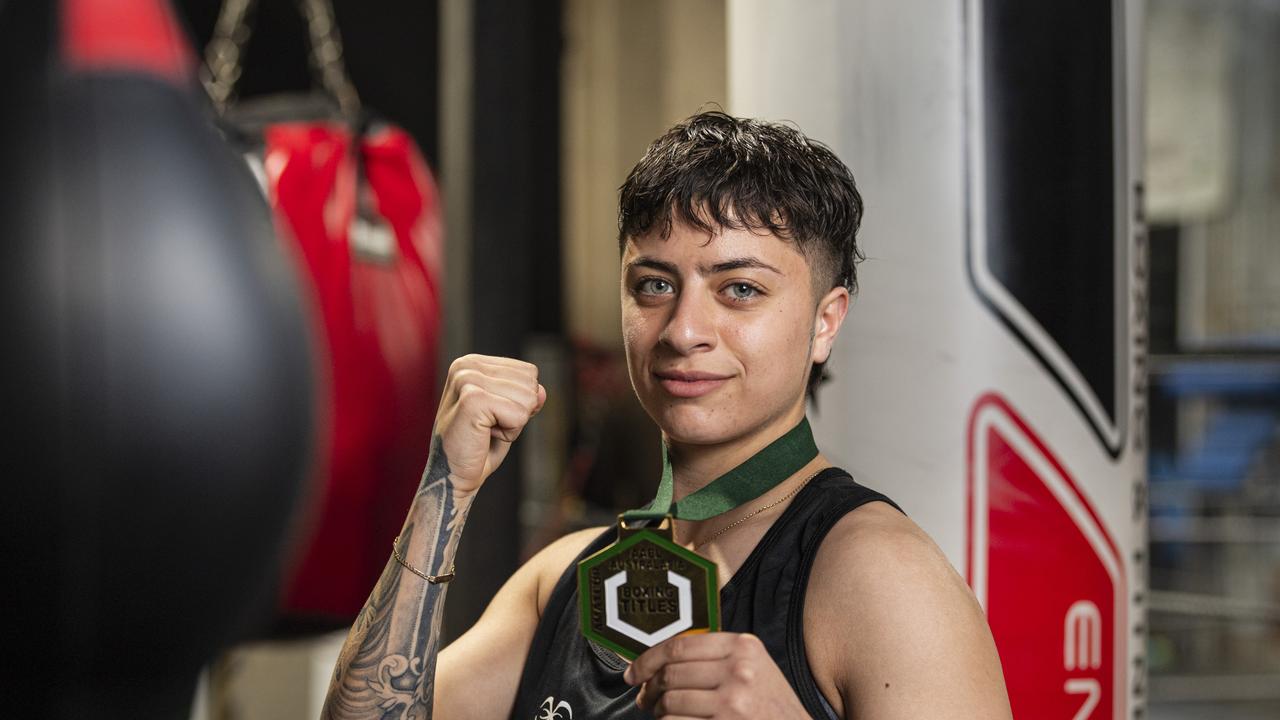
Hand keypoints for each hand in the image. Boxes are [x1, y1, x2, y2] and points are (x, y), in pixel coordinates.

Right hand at [432, 354, 544, 497]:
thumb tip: (542, 391)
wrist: (453, 476)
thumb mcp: (508, 414)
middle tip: (489, 427)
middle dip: (518, 411)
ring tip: (486, 431)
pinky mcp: (472, 400)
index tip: (493, 416)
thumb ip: (525, 397)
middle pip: (530, 382)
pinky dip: (509, 433)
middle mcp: (466, 366)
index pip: (529, 372)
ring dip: (513, 423)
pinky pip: (519, 415)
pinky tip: (485, 436)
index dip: (520, 401)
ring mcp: (467, 381)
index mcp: (472, 362)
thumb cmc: (479, 446)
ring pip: (527, 398)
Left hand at [625, 633, 809, 718]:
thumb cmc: (771, 706)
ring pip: (670, 703)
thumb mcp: (753, 669)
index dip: (648, 658)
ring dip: (659, 712)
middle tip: (646, 698)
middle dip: (650, 689)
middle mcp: (738, 671)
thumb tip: (660, 662)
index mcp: (743, 647)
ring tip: (665, 715)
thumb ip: (715, 657)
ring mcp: (732, 702)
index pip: (680, 644)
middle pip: (671, 674)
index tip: (635, 671)